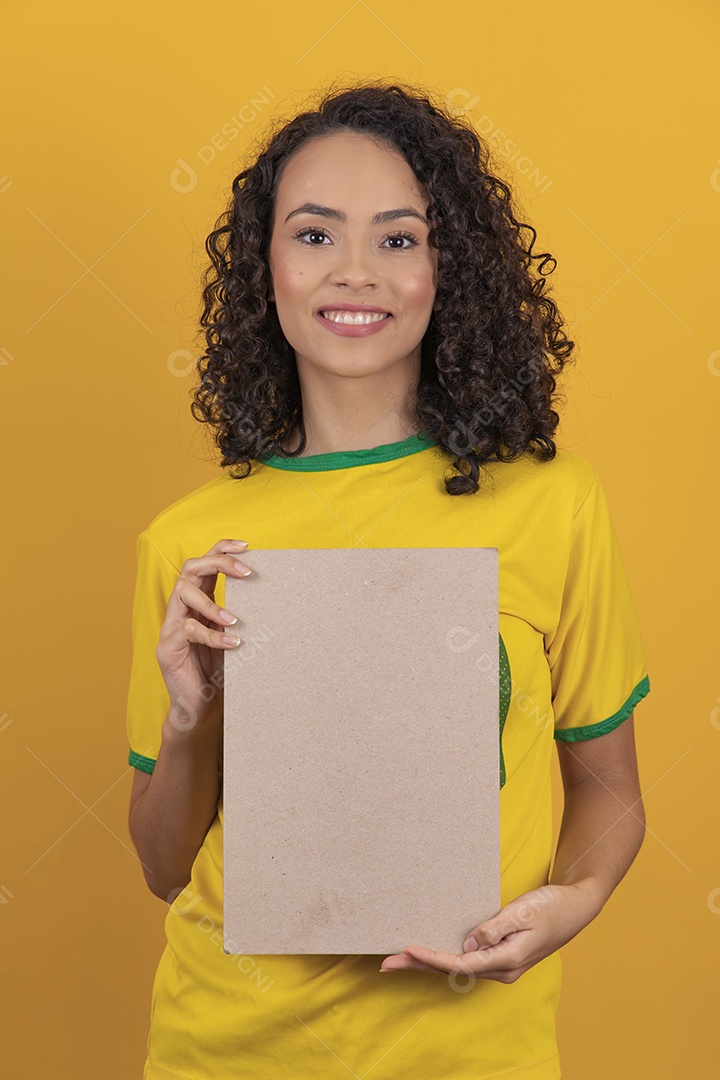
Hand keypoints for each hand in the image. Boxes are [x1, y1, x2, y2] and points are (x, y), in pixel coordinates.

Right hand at [156, 538, 251, 733]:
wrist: (202, 708)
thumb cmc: (220, 670)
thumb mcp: (234, 637)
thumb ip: (243, 616)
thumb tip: (277, 594)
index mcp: (197, 602)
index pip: (203, 562)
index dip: (221, 548)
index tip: (247, 546)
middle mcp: (180, 610)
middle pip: (189, 568)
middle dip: (217, 563)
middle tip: (245, 572)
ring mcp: (170, 627)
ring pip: (181, 592)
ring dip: (212, 602)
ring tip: (235, 620)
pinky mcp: (167, 649)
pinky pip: (187, 631)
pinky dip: (212, 635)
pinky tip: (233, 644)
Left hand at [378, 880, 604, 982]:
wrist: (577, 907)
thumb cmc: (551, 906)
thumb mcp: (522, 913)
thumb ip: (494, 929)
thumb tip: (468, 944)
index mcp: (506, 961)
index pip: (459, 963)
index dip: (431, 957)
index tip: (407, 948)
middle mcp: (501, 969)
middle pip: (452, 969)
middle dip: (418, 965)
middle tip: (385, 963)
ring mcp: (501, 964)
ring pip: (457, 966)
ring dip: (428, 962)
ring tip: (398, 958)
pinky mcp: (501, 956)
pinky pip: (466, 960)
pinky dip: (444, 957)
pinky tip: (429, 953)